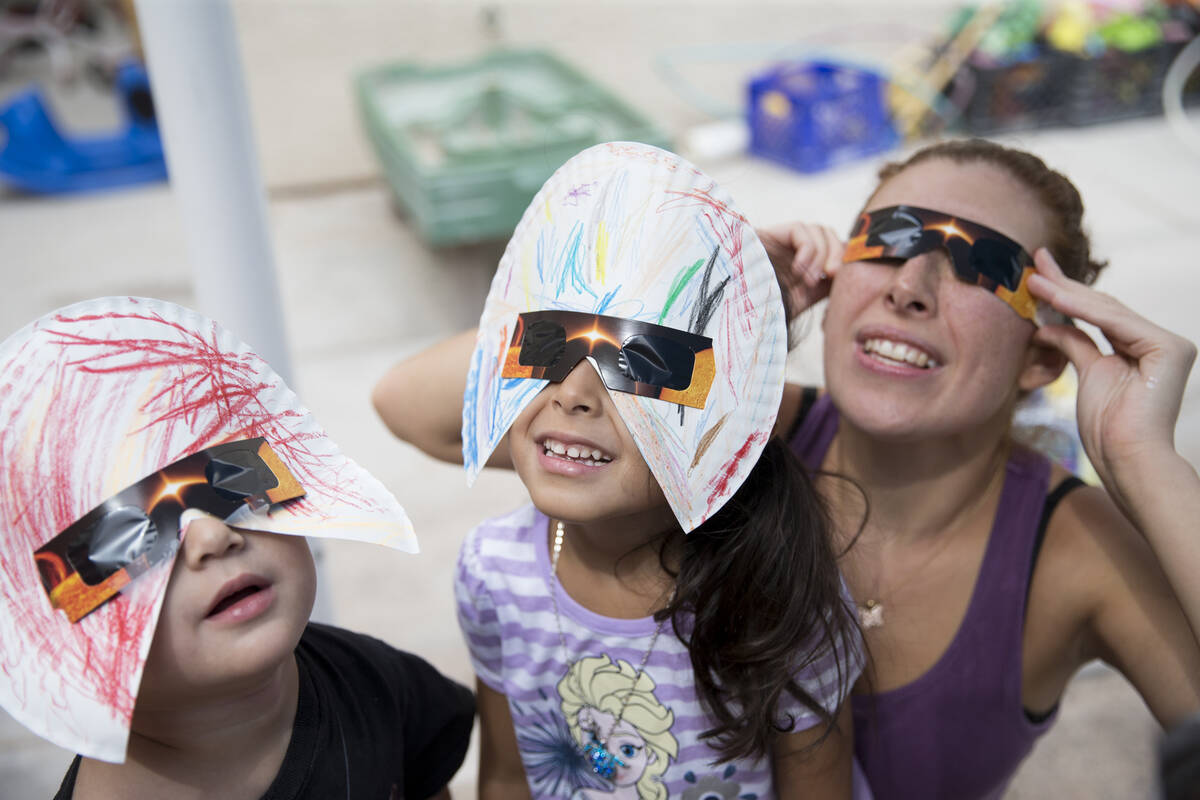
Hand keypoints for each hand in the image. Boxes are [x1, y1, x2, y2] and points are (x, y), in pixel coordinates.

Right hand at [756, 222, 843, 319]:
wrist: (738, 315)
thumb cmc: (767, 313)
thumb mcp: (804, 300)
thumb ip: (826, 285)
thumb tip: (850, 276)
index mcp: (805, 264)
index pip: (834, 247)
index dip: (843, 258)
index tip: (839, 279)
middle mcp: (794, 249)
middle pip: (830, 235)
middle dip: (837, 254)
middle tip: (831, 276)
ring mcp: (781, 241)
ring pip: (818, 230)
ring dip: (821, 256)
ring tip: (808, 280)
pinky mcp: (769, 234)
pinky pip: (801, 230)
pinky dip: (807, 250)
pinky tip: (798, 270)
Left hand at [1027, 248, 1196, 500]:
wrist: (1127, 459)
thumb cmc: (1108, 428)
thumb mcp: (1087, 374)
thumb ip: (1075, 344)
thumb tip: (1049, 324)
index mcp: (1144, 347)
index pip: (1100, 314)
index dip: (1067, 293)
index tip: (1038, 276)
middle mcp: (1159, 341)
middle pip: (1103, 307)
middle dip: (1066, 284)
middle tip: (1034, 261)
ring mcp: (1168, 344)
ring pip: (1107, 311)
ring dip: (1066, 293)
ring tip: (1033, 280)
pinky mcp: (1169, 349)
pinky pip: (1115, 323)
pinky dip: (1082, 309)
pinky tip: (1054, 295)